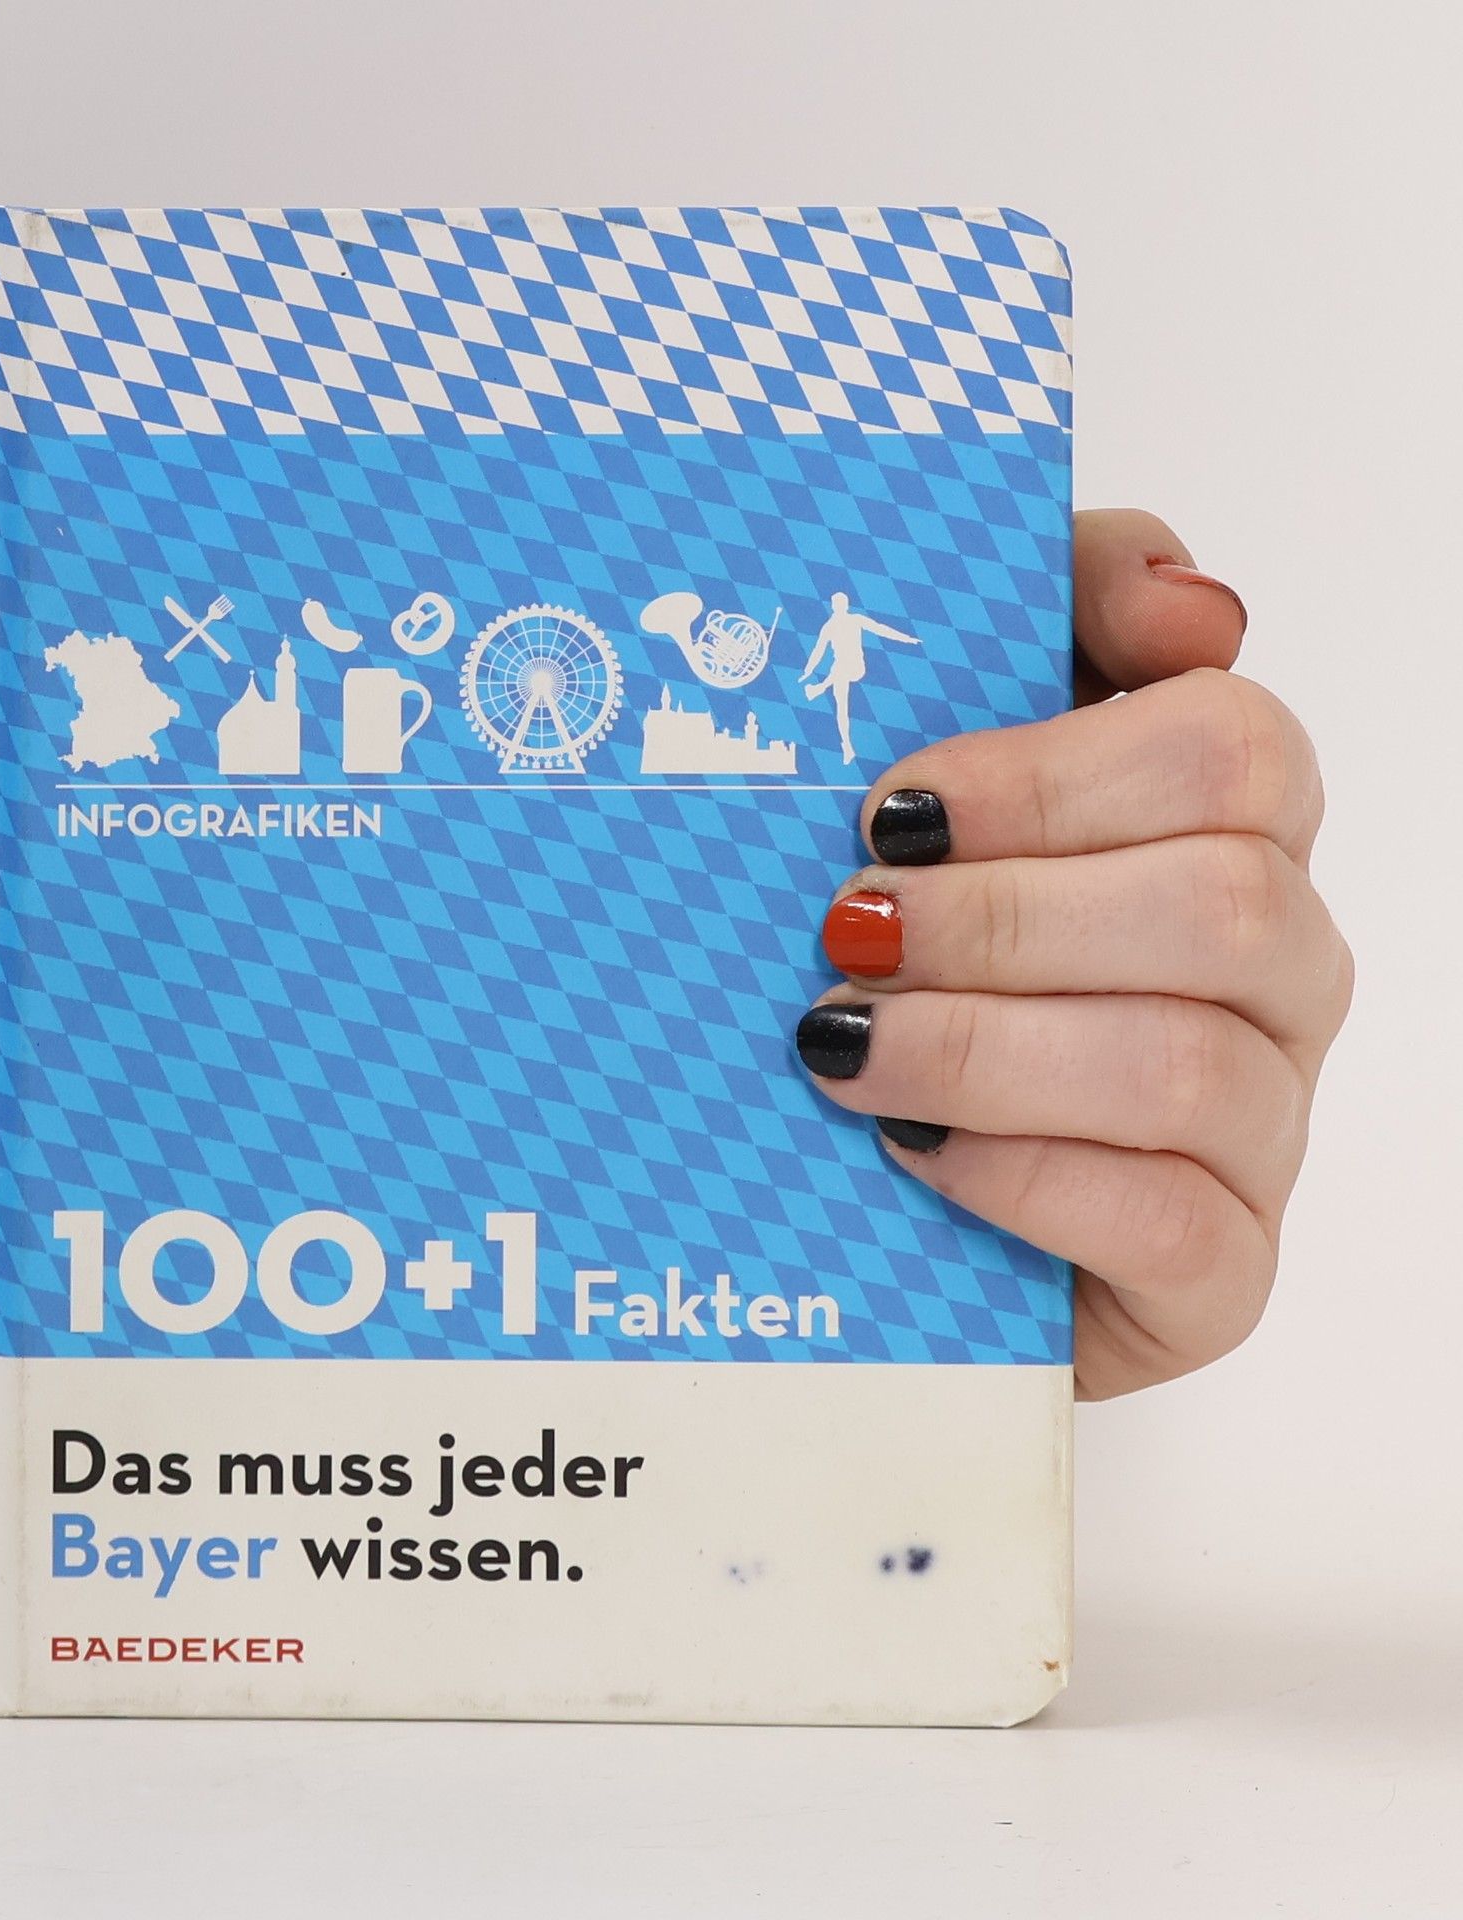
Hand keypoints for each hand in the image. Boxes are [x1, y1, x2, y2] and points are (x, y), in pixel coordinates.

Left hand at [796, 510, 1353, 1398]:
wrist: (878, 1184)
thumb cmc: (922, 956)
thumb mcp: (951, 773)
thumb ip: (1059, 621)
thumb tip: (1189, 603)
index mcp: (1232, 829)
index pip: (1234, 745)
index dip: (1052, 771)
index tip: (892, 807)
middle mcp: (1276, 970)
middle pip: (1220, 904)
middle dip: (1000, 917)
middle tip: (848, 929)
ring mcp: (1264, 1127)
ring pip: (1183, 1065)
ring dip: (980, 1047)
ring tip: (836, 1041)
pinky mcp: (1221, 1271)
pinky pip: (1168, 1223)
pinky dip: (1018, 1177)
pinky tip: (910, 1148)